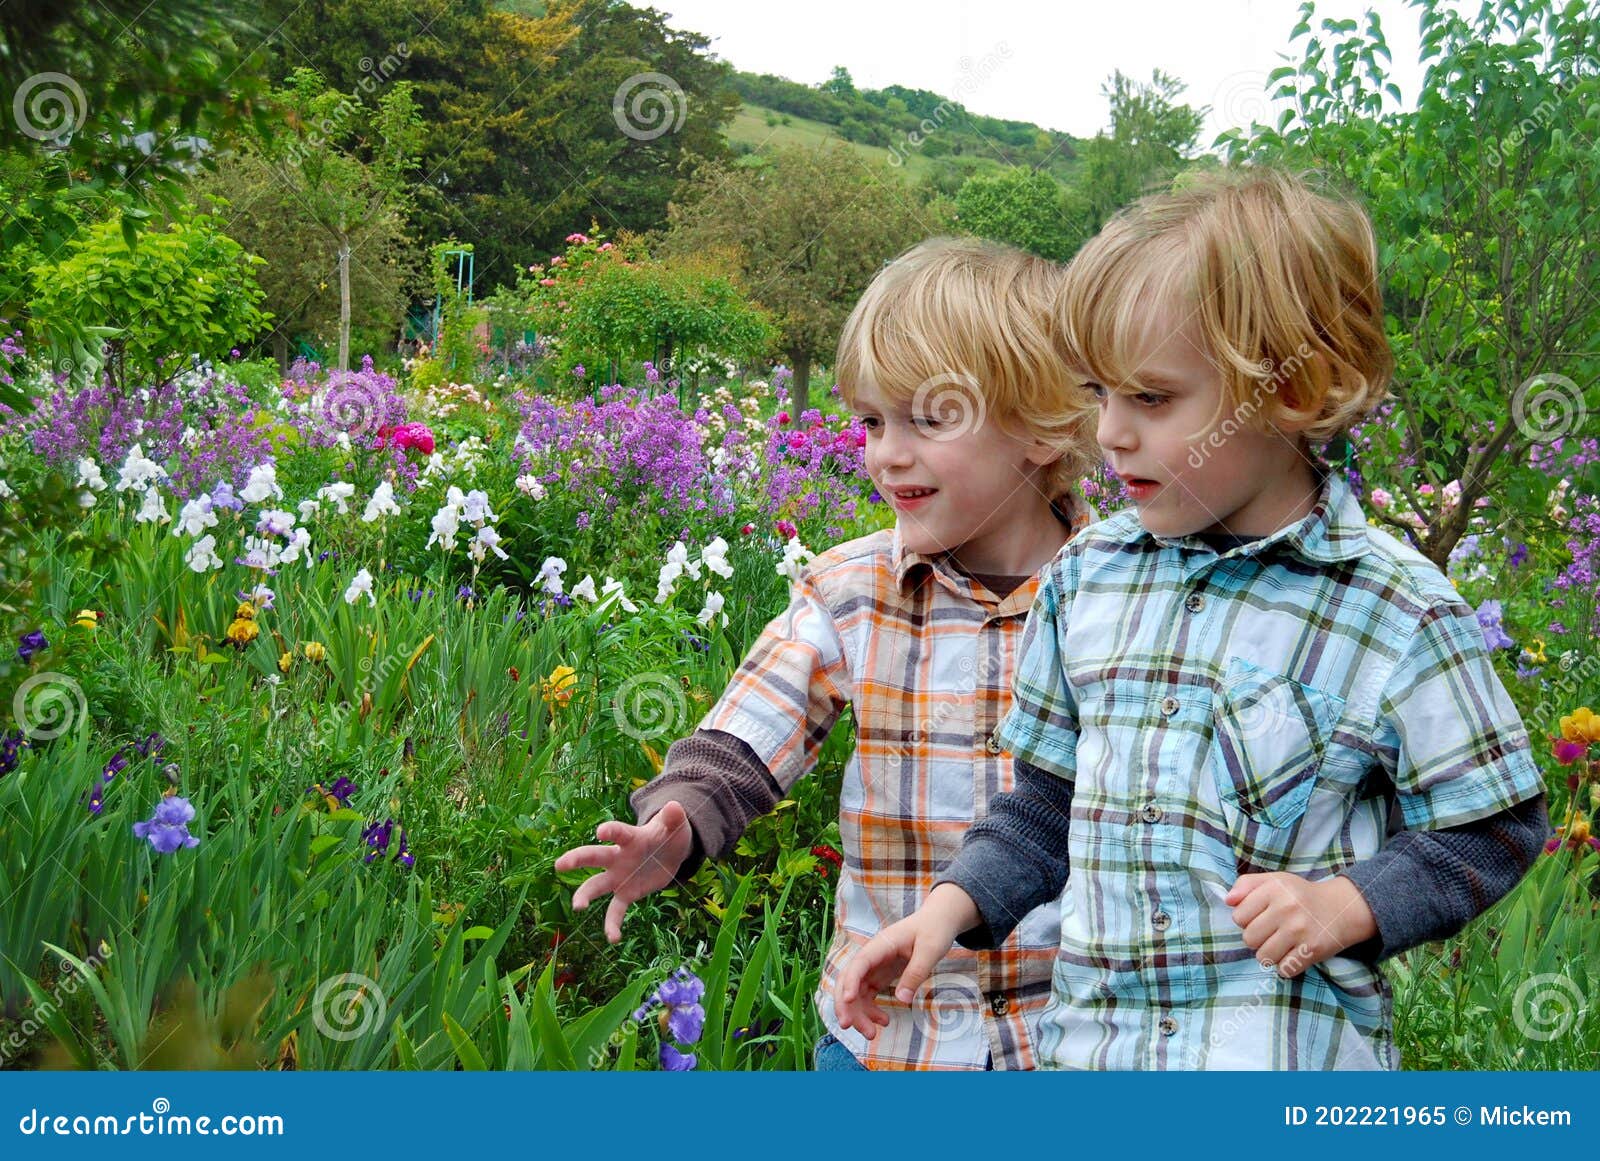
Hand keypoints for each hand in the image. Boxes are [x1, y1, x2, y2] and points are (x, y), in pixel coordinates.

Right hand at [553, 800, 694, 942]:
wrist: (670, 854)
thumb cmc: (669, 835)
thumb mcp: (676, 826)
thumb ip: (674, 818)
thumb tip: (675, 805)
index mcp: (630, 838)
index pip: (618, 833)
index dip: (611, 831)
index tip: (600, 832)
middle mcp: (618, 857)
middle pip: (594, 857)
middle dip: (577, 859)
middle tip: (560, 865)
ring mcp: (619, 877)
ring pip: (596, 885)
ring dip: (585, 895)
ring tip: (578, 906)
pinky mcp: (626, 894)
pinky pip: (615, 910)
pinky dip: (613, 925)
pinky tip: (613, 939)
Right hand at [834, 884, 978, 1038]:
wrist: (938, 921)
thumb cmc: (934, 930)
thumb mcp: (930, 950)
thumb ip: (916, 973)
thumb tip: (901, 1000)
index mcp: (881, 945)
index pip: (859, 963)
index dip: (850, 981)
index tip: (848, 1000)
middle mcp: (872, 956)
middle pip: (849, 980)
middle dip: (845, 1004)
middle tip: (849, 1027)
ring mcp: (874, 967)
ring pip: (856, 992)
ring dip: (858, 1013)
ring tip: (871, 1034)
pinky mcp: (880, 975)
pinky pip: (868, 995)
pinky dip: (871, 1010)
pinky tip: (883, 1021)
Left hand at [1225, 872, 1377, 976]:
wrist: (1341, 909)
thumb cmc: (1299, 895)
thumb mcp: (1274, 880)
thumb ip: (1246, 885)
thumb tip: (1227, 900)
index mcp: (1274, 888)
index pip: (1238, 916)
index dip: (1245, 920)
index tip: (1259, 917)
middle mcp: (1286, 908)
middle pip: (1249, 939)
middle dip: (1256, 939)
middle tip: (1271, 932)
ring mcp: (1300, 930)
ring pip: (1264, 957)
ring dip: (1269, 954)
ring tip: (1280, 944)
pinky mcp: (1312, 950)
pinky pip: (1284, 970)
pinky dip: (1285, 966)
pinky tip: (1292, 954)